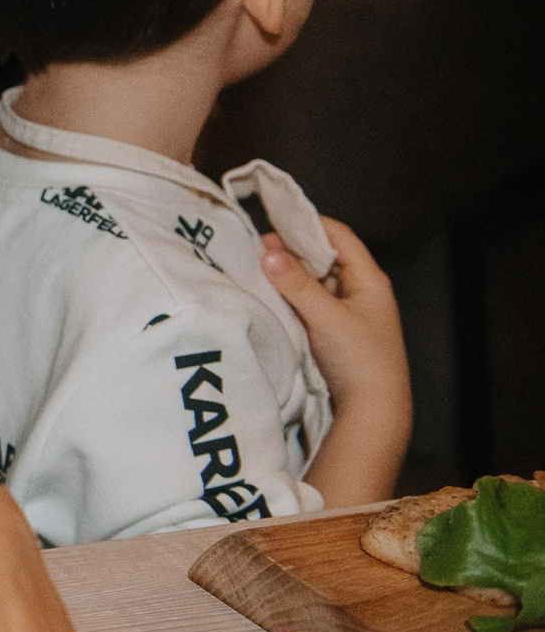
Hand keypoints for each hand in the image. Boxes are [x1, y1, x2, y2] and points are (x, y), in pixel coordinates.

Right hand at [262, 219, 407, 422]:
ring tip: (259, 268)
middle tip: (258, 249)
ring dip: (290, 273)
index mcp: (369, 280)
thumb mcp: (326, 318)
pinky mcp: (334, 329)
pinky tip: (271, 294)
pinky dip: (291, 294)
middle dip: (292, 249)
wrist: (373, 410)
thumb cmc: (359, 360)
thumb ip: (296, 284)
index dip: (307, 224)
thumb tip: (267, 252)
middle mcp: (360, 290)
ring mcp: (348, 310)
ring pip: (314, 279)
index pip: (338, 236)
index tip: (274, 221)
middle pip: (324, 256)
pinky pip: (310, 301)